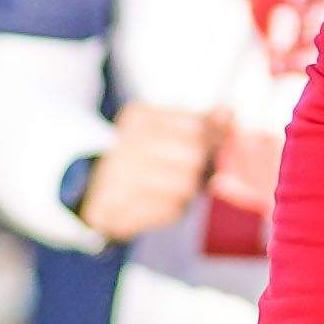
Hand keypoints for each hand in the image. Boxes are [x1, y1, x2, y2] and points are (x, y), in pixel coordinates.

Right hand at [79, 102, 233, 247]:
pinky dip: (175, 208)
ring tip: (179, 188)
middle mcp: (124, 145)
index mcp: (138, 118)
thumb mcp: (165, 129)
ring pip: (185, 186)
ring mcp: (117, 179)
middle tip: (202, 173)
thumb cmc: (142, 157)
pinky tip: (163, 202)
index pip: (198, 127)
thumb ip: (199, 122)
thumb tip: (228, 112)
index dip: (217, 141)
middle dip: (205, 168)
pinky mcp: (118, 211)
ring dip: (191, 191)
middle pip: (194, 156)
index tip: (217, 148)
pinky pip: (169, 211)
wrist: (95, 191)